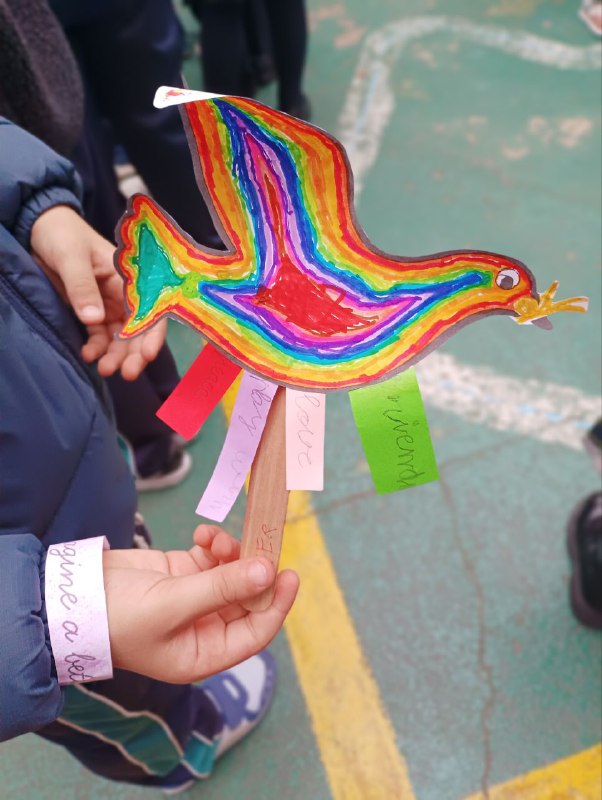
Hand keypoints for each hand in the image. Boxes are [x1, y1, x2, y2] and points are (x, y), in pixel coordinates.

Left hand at [30, 205, 166, 379]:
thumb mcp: (72, 257)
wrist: (38, 227)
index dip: (153, 333)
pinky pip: (99, 335)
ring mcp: (108, 303)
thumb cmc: (62, 234)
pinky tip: (88, 355)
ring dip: (115, 355)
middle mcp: (125, 292)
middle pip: (138, 328)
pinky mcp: (91, 310)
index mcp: (130, 276)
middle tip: (127, 374)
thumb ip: (82, 287)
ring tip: (105, 370)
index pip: (151, 308)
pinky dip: (96, 348)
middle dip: (134, 353)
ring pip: (120, 336)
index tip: (147, 355)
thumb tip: (94, 320)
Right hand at [102, 525, 298, 682]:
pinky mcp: (184, 573)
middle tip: (259, 540)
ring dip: (231, 552)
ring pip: (233, 572)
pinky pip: (213, 557)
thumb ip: (222, 587)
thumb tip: (267, 571)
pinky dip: (214, 544)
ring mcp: (195, 598)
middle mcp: (204, 628)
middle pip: (247, 597)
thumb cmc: (118, 616)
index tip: (289, 574)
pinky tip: (202, 534)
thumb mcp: (172, 604)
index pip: (255, 631)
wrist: (74, 596)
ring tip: (214, 539)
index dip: (276, 604)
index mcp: (204, 652)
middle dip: (253, 570)